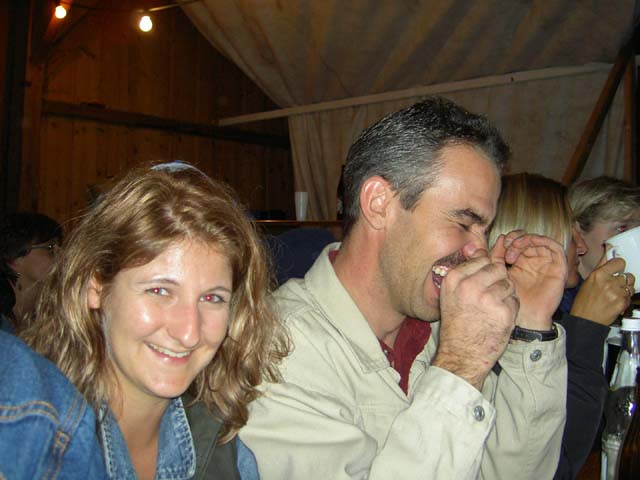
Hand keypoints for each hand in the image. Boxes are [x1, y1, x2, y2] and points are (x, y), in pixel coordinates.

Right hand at [434, 241, 517, 389]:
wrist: (461, 355)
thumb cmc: (457, 324)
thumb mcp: (451, 293)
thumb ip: (465, 269)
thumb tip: (475, 246)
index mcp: (454, 278)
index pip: (481, 258)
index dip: (485, 272)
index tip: (479, 287)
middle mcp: (470, 285)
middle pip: (497, 268)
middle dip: (497, 281)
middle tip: (487, 300)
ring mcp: (487, 298)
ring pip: (508, 283)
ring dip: (505, 295)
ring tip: (491, 310)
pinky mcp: (504, 311)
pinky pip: (515, 299)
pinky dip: (510, 309)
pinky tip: (497, 319)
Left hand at [492, 231, 566, 329]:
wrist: (524, 314)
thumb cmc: (511, 296)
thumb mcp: (499, 272)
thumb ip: (496, 256)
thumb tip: (500, 237)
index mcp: (521, 260)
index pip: (517, 240)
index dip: (508, 239)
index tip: (499, 247)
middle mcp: (535, 260)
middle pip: (528, 238)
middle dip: (515, 238)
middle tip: (507, 246)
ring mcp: (547, 262)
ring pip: (539, 239)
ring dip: (526, 239)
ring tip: (514, 248)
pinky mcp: (559, 266)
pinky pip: (555, 246)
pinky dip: (542, 240)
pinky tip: (529, 244)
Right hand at [571, 255, 632, 324]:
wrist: (585, 320)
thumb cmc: (583, 302)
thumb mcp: (588, 281)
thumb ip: (601, 265)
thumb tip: (608, 250)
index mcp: (598, 274)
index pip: (620, 262)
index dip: (619, 266)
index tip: (616, 270)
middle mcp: (608, 282)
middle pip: (628, 275)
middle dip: (623, 280)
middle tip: (613, 286)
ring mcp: (616, 293)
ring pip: (630, 286)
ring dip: (625, 290)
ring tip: (614, 295)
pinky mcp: (622, 303)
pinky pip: (630, 297)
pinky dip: (624, 300)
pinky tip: (615, 302)